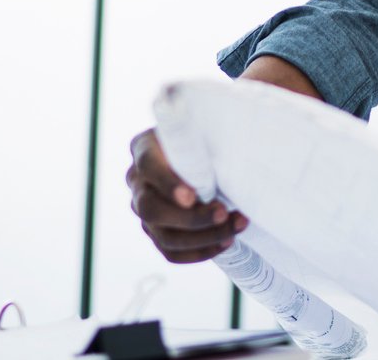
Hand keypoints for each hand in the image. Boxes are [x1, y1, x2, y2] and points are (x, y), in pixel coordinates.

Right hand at [125, 128, 247, 263]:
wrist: (200, 151)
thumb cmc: (203, 133)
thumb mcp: (202, 125)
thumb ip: (207, 133)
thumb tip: (240, 143)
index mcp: (144, 148)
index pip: (148, 166)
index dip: (168, 184)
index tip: (192, 196)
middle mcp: (137, 181)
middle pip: (151, 209)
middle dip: (190, 218)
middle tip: (222, 213)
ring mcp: (142, 209)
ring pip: (163, 236)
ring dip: (202, 238)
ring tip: (234, 228)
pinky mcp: (154, 230)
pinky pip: (170, 252)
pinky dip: (198, 252)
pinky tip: (224, 243)